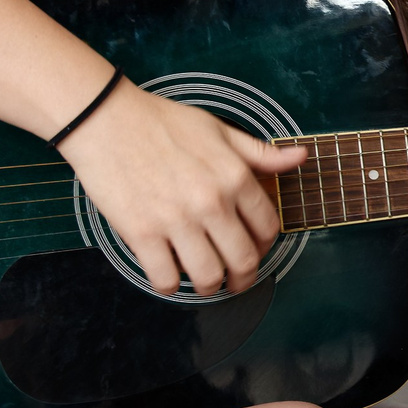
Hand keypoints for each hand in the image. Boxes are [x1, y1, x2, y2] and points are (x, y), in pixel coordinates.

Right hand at [55, 80, 306, 296]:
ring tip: (206, 282)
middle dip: (245, 278)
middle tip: (236, 280)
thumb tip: (300, 157)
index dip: (265, 245)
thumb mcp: (219, 130)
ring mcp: (176, 220)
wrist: (106, 119)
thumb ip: (260, 152)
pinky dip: (170, 286)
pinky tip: (169, 276)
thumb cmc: (162, 122)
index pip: (268, 228)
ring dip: (211, 287)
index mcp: (234, 176)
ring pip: (208, 277)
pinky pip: (165, 279)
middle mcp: (211, 202)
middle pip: (244, 260)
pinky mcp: (142, 233)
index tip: (255, 249)